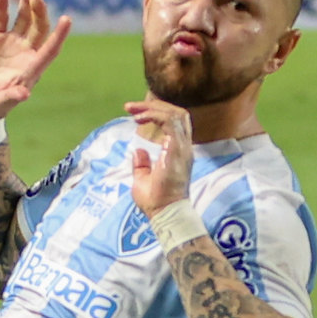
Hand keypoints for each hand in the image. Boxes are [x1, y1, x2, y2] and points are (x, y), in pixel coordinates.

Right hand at [0, 0, 70, 120]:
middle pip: (38, 27)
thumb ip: (12, 97)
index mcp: (32, 67)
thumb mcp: (1, 102)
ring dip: (26, 1)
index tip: (67, 20)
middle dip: (39, 11)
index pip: (50, 48)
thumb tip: (24, 95)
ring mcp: (12, 42)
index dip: (59, 35)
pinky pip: (0, 18)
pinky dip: (1, 6)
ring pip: (23, 18)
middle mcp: (26, 52)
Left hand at [125, 97, 192, 219]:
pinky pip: (169, 122)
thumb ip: (142, 165)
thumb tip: (138, 151)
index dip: (156, 113)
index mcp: (178, 152)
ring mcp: (182, 147)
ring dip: (153, 107)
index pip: (175, 123)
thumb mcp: (143, 179)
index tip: (135, 115)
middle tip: (132, 107)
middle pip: (177, 113)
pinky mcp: (176, 148)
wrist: (164, 212)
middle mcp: (184, 147)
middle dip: (154, 105)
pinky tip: (139, 118)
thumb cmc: (156, 201)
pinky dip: (154, 115)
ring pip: (175, 114)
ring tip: (134, 110)